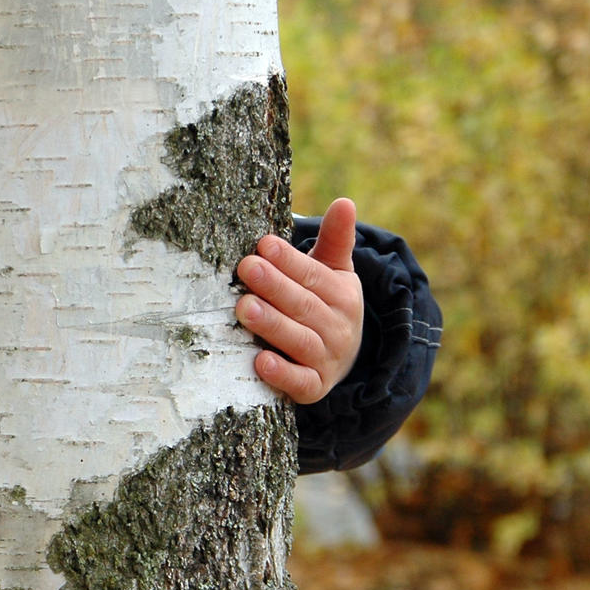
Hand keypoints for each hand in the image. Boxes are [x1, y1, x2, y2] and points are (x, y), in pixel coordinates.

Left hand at [235, 197, 365, 404]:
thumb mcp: (335, 273)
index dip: (288, 261)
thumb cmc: (326, 305)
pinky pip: (299, 382)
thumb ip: (336, 240)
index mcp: (342, 295)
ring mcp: (326, 359)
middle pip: (303, 305)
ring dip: (272, 325)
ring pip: (298, 340)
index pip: (313, 276)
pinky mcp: (313, 388)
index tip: (263, 244)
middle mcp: (337, 328)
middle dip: (274, 286)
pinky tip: (259, 361)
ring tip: (244, 307)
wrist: (342, 359)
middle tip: (246, 267)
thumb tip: (345, 202)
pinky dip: (282, 374)